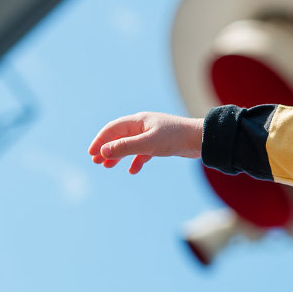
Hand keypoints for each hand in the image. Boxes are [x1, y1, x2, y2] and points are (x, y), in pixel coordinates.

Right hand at [88, 112, 202, 173]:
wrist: (201, 140)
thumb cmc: (175, 137)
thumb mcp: (148, 143)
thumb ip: (126, 147)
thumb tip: (103, 151)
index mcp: (138, 121)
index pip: (112, 129)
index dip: (100, 140)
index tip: (91, 153)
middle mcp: (143, 126)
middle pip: (119, 136)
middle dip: (106, 148)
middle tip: (95, 161)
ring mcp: (151, 135)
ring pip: (129, 145)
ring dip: (118, 155)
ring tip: (107, 166)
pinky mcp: (160, 145)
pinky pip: (143, 152)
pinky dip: (136, 160)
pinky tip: (133, 170)